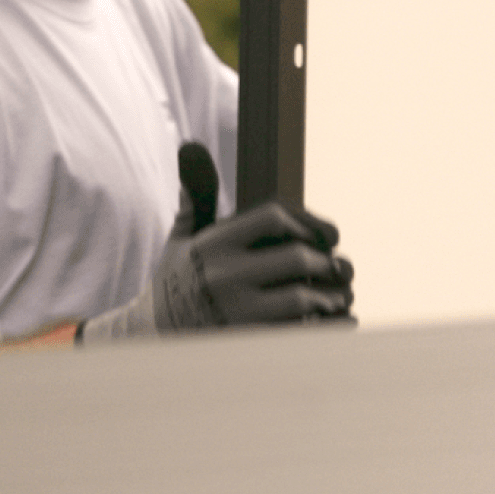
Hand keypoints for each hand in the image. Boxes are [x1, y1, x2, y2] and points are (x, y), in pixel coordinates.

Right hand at [79, 143, 353, 342]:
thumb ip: (197, 196)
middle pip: (297, 258)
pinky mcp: (251, 346)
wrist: (156, 338)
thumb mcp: (183, 237)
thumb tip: (191, 146)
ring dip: (332, 294)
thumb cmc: (178, 280)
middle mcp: (226, 277)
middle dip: (327, 261)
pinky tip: (337, 320)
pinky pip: (305, 335)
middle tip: (338, 267)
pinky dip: (331, 327)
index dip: (307, 222)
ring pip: (305, 298)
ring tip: (338, 294)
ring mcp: (238, 315)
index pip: (274, 217)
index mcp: (215, 245)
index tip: (325, 236)